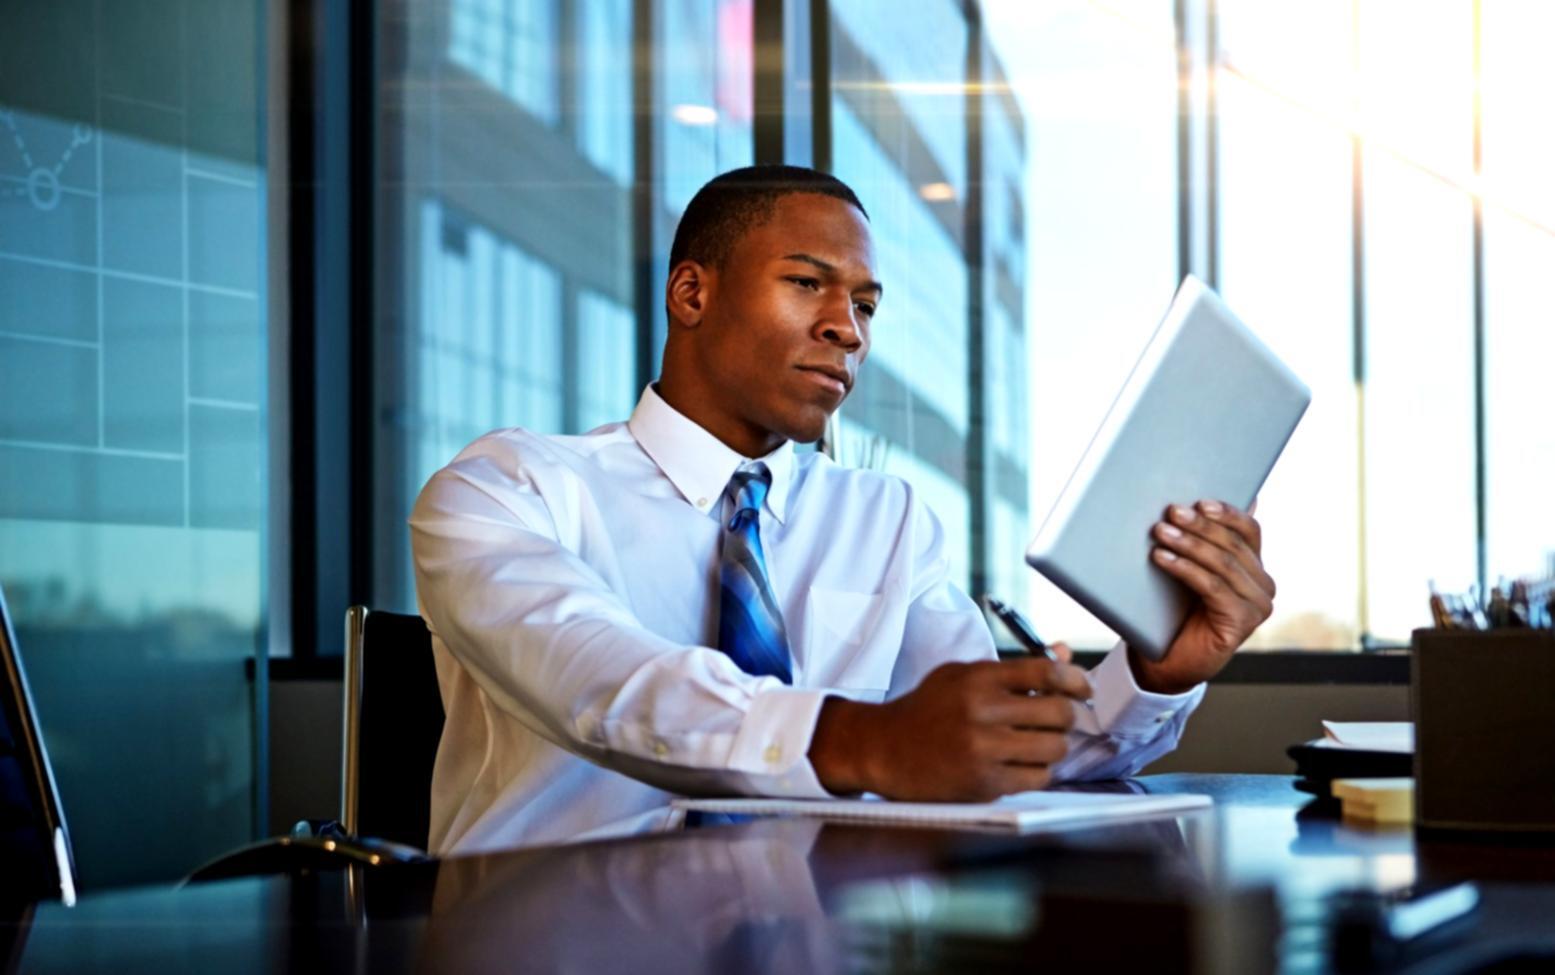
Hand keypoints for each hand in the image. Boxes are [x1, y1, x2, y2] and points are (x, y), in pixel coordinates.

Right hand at [807, 650, 1092, 800]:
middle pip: (1058, 712)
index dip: (1074, 679)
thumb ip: (1014, 668)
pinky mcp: (983, 784)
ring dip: (1053, 746)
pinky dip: (1037, 772)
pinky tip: (1021, 765)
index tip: (1082, 688)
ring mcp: (982, 750)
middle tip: (1058, 719)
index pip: (1044, 671)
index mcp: (976, 679)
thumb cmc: (927, 709)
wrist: (884, 749)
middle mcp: (980, 712)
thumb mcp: (962, 676)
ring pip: (1054, 748)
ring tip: (1038, 743)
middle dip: (1067, 716)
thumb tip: (1065, 654)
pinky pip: (1037, 778)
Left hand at [1132, 499, 1275, 694]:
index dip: (1226, 513)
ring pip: (1223, 564)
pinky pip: (1213, 586)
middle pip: (1234, 545)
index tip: (1199, 501)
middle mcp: (1264, 586)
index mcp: (1256, 568)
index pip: (1249, 531)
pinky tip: (1162, 558)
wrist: (1166, 660)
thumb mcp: (1189, 570)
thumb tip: (1197, 502)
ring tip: (1160, 532)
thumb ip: (1201, 542)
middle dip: (1200, 526)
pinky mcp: (1242, 622)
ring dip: (1189, 544)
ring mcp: (1257, 606)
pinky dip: (1186, 569)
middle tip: (1171, 512)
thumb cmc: (1174, 611)